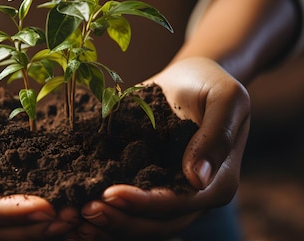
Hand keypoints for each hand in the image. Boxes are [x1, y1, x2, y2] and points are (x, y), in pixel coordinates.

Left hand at [76, 57, 249, 239]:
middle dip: (121, 220)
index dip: (144, 203)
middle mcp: (195, 197)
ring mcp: (171, 195)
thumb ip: (216, 135)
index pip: (178, 203)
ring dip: (110, 223)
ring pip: (141, 224)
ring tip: (77, 214)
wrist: (191, 79)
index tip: (110, 193)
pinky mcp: (149, 186)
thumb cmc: (210, 84)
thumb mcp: (226, 97)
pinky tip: (78, 209)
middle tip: (85, 209)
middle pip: (158, 223)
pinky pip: (129, 210)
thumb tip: (197, 178)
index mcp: (218, 183)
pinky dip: (107, 213)